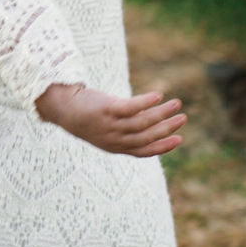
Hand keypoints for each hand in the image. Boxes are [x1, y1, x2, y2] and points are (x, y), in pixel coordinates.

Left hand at [36, 81, 186, 157]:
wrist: (62, 107)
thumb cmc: (87, 116)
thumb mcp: (107, 128)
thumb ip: (127, 128)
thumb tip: (152, 121)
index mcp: (115, 146)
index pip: (143, 151)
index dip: (163, 147)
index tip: (179, 138)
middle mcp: (113, 139)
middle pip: (145, 137)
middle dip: (167, 128)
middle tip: (183, 118)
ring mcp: (109, 125)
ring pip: (141, 123)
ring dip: (161, 113)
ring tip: (176, 103)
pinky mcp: (105, 110)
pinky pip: (130, 107)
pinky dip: (146, 102)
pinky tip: (158, 95)